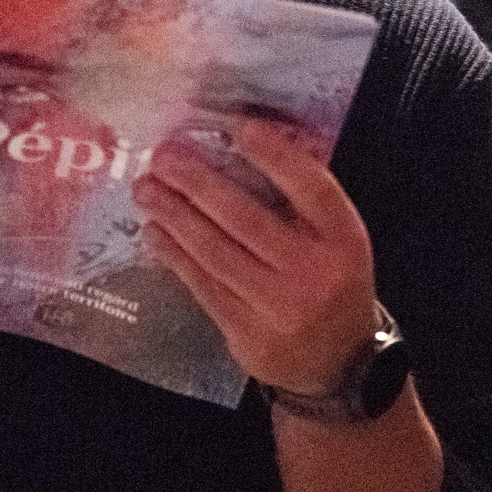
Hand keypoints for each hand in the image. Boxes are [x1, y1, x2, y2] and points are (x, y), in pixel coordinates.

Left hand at [132, 117, 378, 398]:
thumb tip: (258, 141)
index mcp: (344, 241)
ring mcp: (277, 305)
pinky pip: (202, 285)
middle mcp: (313, 272)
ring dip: (175, 216)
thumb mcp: (339, 240)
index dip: (276, 156)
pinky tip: (156, 232)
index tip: (240, 128)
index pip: (312, 188)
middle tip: (165, 156)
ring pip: (216, 252)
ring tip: (147, 189)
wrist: (335, 364)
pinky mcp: (245, 331)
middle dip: (199, 183)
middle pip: (248, 219)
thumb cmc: (332, 283)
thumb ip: (308, 200)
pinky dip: (175, 255)